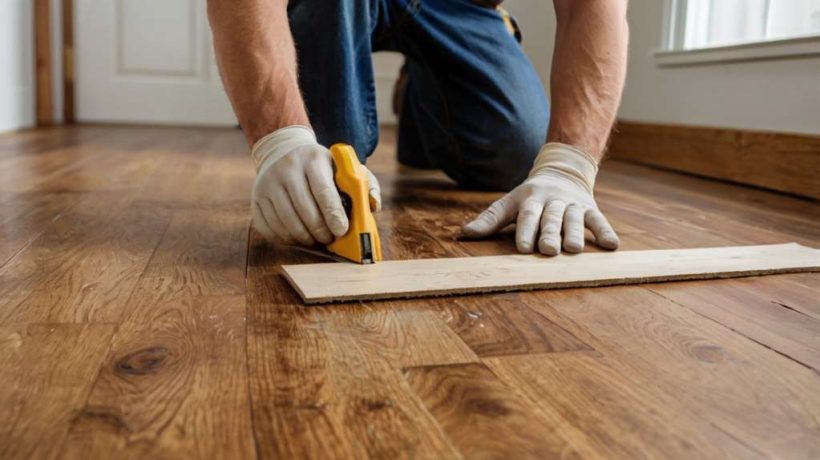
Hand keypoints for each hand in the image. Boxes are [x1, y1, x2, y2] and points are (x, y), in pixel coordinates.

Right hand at [250, 126, 380, 245]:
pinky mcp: (256, 199)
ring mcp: (267, 185)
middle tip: (330, 238)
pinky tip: (297, 237)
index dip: (333, 215)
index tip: (341, 230)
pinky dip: (285, 238)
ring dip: (304, 238)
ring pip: (286, 223)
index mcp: (312, 160)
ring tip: (315, 240)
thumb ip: (365, 184)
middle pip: (305, 211)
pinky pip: (269, 228)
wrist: (282, 150)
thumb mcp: (343, 167)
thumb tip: (374, 207)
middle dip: (321, 231)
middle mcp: (286, 170)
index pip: (323, 192)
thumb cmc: (321, 166)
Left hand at [462, 143, 617, 255]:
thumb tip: (464, 234)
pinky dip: (605, 231)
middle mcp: (552, 201)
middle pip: (550, 219)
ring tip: (574, 250)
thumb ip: (490, 219)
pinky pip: (598, 220)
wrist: (562, 170)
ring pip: (574, 220)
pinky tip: (611, 245)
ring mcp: (573, 204)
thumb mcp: (509, 203)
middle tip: (548, 250)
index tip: (522, 248)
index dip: (525, 230)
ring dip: (575, 234)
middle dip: (549, 234)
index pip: (527, 215)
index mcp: (530, 199)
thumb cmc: (529, 197)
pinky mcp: (590, 208)